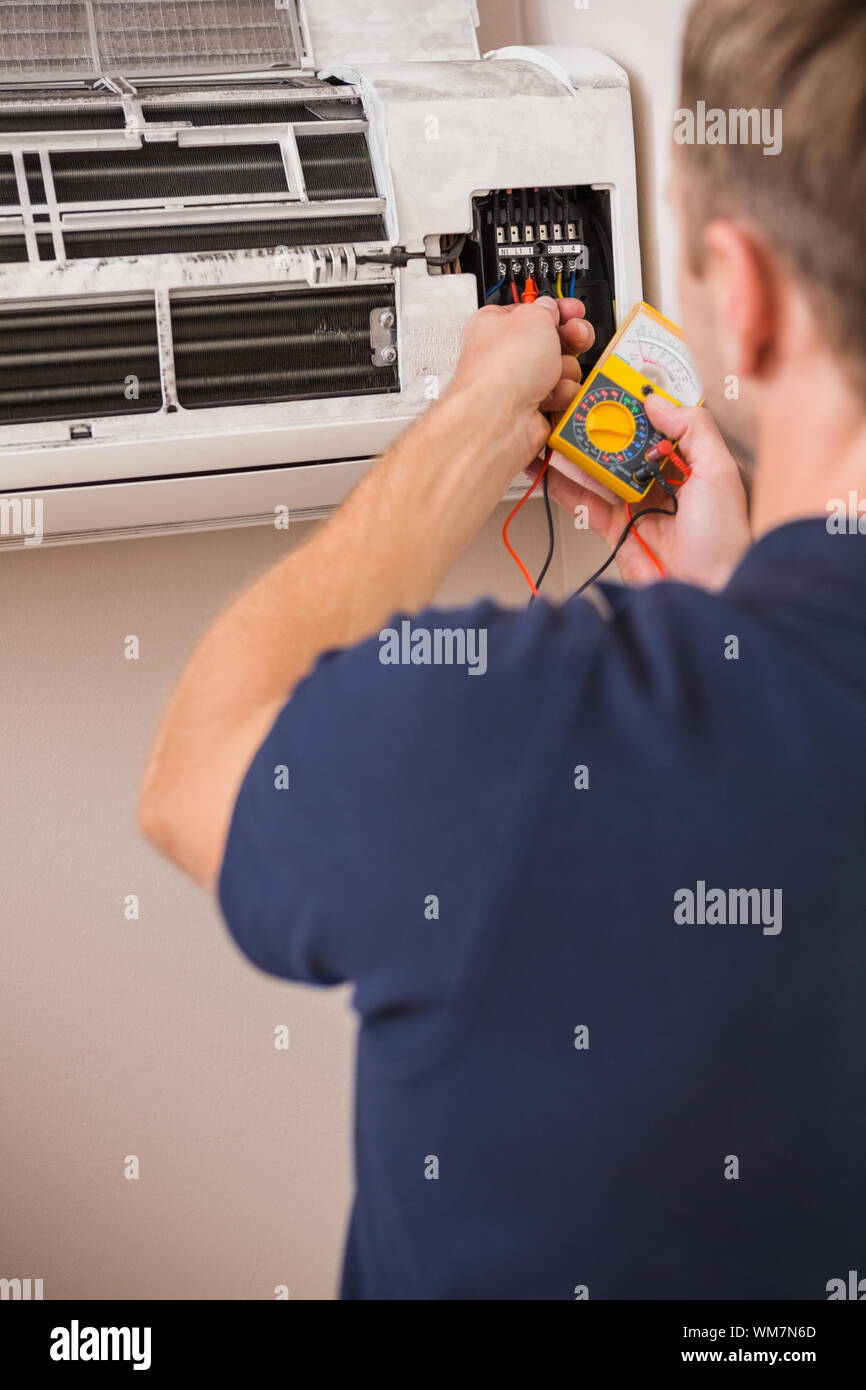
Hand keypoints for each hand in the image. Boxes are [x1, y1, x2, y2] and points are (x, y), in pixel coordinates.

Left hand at [452, 296, 594, 465]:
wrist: (500, 417)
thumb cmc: (502, 368)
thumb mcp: (533, 316)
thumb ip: (547, 309)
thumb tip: (552, 309)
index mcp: (498, 325)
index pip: (535, 312)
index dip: (559, 310)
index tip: (574, 311)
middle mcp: (508, 355)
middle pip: (554, 341)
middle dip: (570, 340)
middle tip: (575, 337)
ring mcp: (522, 384)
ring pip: (564, 370)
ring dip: (565, 371)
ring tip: (551, 376)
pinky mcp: (535, 409)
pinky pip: (563, 396)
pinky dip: (563, 396)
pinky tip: (549, 396)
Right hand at [529, 393, 751, 590]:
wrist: (709, 593)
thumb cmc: (724, 542)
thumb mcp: (719, 472)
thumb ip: (693, 429)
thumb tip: (658, 400)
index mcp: (688, 463)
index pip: (655, 423)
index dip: (632, 405)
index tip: (610, 388)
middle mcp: (660, 481)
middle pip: (620, 445)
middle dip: (597, 428)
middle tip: (572, 411)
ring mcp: (634, 505)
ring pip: (597, 471)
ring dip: (573, 454)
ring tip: (551, 435)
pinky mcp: (615, 530)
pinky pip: (584, 503)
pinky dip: (563, 487)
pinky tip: (548, 470)